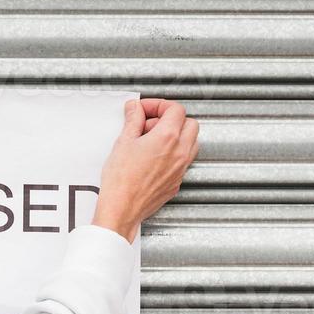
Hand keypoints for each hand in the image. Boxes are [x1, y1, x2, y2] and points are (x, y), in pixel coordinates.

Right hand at [92, 98, 198, 243]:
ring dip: (177, 135)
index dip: (159, 105)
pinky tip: (155, 157)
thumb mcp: (123, 142)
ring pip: (192, 142)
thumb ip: (133, 120)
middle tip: (151, 123)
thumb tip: (135, 109)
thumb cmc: (121, 181)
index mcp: (167, 138)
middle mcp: (179, 152)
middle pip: (189, 123)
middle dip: (171, 119)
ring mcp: (180, 169)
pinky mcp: (176, 182)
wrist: (122, 209)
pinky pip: (184, 161)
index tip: (145, 109)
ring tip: (154, 139)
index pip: (175, 109)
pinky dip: (174, 153)